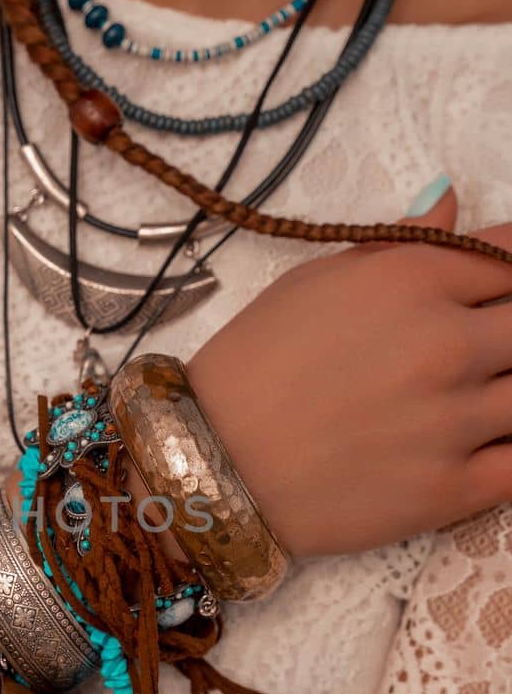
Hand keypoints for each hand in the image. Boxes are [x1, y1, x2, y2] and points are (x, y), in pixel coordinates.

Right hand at [184, 180, 511, 557]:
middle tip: (482, 348)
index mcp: (412, 280)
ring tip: (474, 394)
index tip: (495, 293)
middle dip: (508, 330)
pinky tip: (488, 443)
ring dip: (508, 389)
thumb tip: (452, 203)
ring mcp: (455, 420)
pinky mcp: (451, 490)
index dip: (510, 270)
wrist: (212, 463)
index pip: (510, 256)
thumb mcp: (316, 281)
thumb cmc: (254, 365)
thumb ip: (398, 243)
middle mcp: (446, 344)